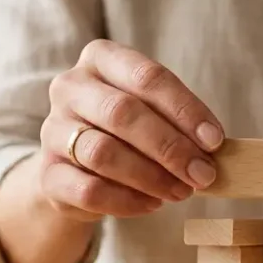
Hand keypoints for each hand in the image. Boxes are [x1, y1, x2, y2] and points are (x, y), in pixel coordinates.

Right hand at [39, 39, 225, 221]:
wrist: (77, 168)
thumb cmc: (126, 132)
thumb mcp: (151, 112)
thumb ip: (176, 122)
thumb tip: (212, 151)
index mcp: (100, 58)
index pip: (147, 76)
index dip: (185, 110)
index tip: (215, 141)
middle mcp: (70, 87)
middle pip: (122, 113)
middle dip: (170, 147)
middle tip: (202, 174)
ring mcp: (52, 130)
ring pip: (103, 153)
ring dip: (150, 177)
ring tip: (180, 192)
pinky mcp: (47, 174)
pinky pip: (89, 190)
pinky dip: (127, 202)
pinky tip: (152, 205)